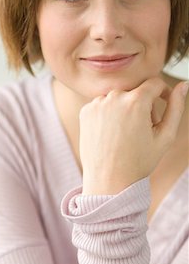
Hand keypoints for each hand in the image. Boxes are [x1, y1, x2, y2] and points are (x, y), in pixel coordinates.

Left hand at [79, 77, 187, 194]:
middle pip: (136, 91)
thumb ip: (176, 106)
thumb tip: (184, 84)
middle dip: (144, 104)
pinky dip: (109, 114)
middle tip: (145, 128)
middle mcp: (114, 97)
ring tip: (127, 132)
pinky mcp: (85, 111)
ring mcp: (97, 104)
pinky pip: (102, 105)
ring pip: (118, 97)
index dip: (163, 93)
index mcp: (136, 101)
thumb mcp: (165, 135)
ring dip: (125, 108)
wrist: (108, 180)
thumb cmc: (139, 161)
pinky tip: (112, 133)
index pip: (154, 83)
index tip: (164, 104)